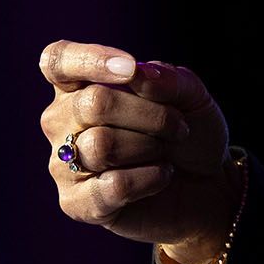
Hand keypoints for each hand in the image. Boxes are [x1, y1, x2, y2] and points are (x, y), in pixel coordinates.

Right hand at [37, 41, 236, 259]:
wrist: (206, 184)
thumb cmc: (188, 131)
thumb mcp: (190, 94)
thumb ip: (166, 78)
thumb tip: (137, 74)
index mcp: (78, 85)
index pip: (58, 60)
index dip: (89, 60)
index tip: (130, 69)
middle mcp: (61, 121)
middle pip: (93, 103)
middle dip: (150, 114)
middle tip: (178, 127)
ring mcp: (63, 164)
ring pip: (101, 144)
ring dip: (151, 146)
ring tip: (164, 152)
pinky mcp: (77, 204)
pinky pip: (112, 185)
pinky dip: (150, 178)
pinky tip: (161, 176)